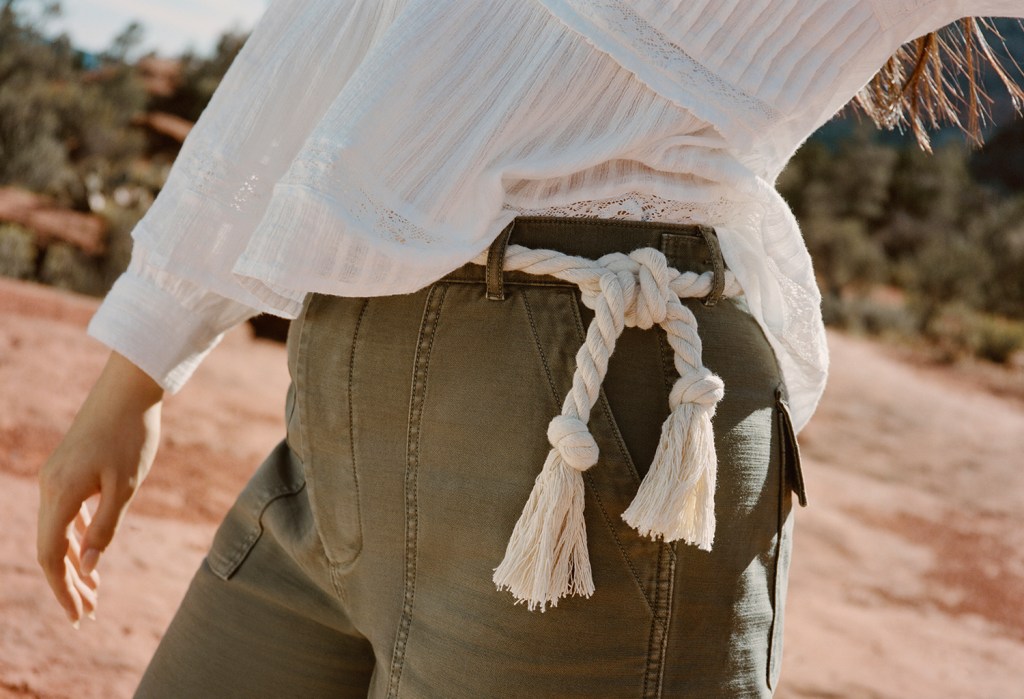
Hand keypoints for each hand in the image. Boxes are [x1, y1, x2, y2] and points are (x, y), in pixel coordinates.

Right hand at [37, 351, 163, 626]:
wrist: (129, 390)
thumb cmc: (132, 435)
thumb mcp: (125, 486)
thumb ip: (105, 527)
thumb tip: (87, 565)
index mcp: (60, 494)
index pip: (52, 555)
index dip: (64, 589)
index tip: (79, 615)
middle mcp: (49, 487)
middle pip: (50, 548)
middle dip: (68, 583)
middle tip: (89, 613)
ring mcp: (55, 477)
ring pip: (57, 531)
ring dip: (74, 562)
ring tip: (94, 590)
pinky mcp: (67, 469)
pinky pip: (65, 513)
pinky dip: (77, 536)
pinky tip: (90, 553)